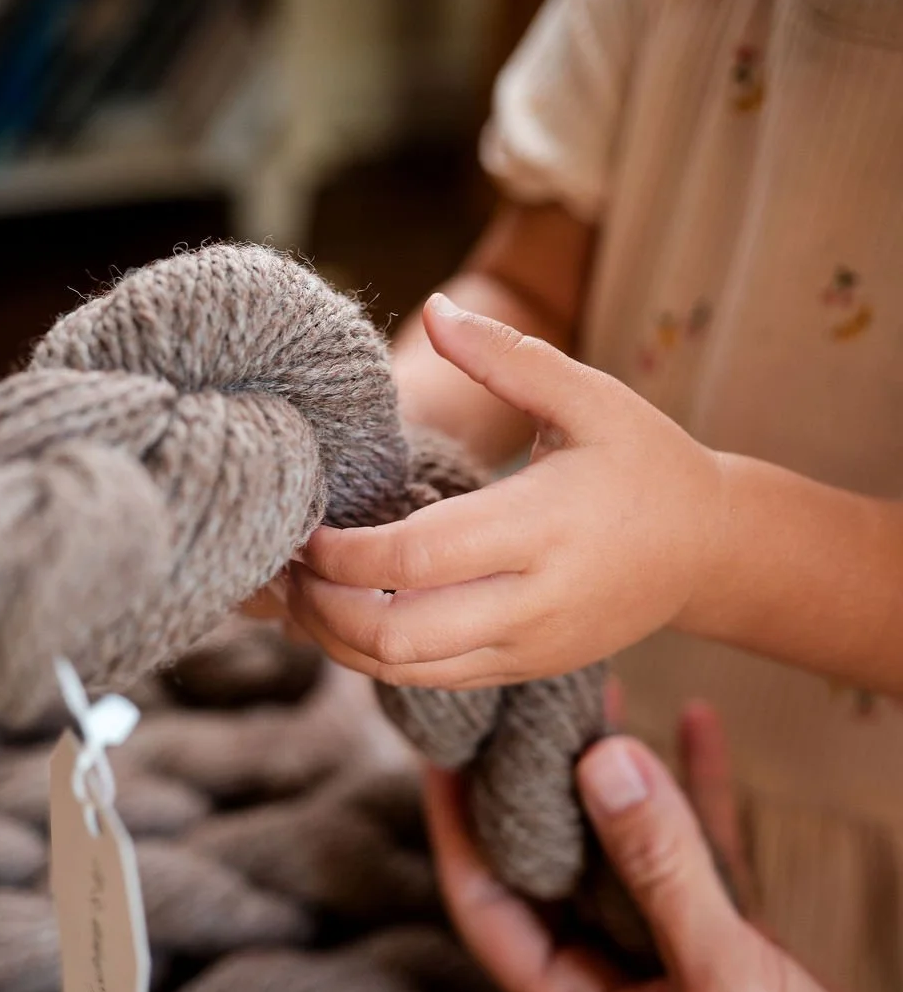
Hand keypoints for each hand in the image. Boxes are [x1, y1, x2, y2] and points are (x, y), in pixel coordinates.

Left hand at [287, 297, 725, 687]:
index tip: (302, 525)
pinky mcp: (523, 670)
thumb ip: (510, 356)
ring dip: (338, 643)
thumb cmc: (646, 464)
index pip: (414, 558)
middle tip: (283, 569)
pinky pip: (431, 682)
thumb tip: (433, 309)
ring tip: (300, 597)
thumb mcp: (593, 398)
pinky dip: (375, 659)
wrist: (708, 552)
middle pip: (395, 634)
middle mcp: (532, 601)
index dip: (341, 554)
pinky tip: (348, 619)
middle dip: (322, 609)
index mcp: (543, 528)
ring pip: (404, 671)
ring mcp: (527, 647)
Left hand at [424, 731, 902, 991]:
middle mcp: (609, 990)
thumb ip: (661, 871)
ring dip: (618, 785)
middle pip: (550, 872)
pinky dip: (696, 801)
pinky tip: (697, 730)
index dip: (457, 830)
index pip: (486, 907)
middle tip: (525, 710)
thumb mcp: (721, 980)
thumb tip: (602, 766)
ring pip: (623, 858)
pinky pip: (696, 862)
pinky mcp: (728, 954)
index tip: (443, 755)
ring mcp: (668, 970)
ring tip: (602, 700)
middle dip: (539, 791)